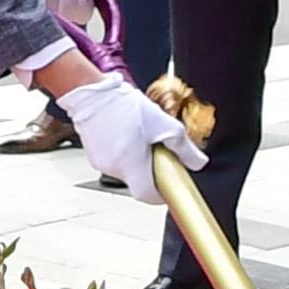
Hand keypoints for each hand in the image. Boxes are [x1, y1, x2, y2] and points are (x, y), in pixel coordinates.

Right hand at [58, 70, 203, 192]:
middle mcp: (114, 168)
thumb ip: (184, 147)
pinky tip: (125, 132)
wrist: (90, 93)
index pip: (148, 196)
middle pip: (138, 180)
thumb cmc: (122, 106)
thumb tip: (198, 162)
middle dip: (151, 168)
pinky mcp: (93, 154)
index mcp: (131, 165)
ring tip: (139, 135)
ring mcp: (101, 162)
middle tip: (157, 149)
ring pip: (126, 169)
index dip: (161, 194)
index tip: (168, 185)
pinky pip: (113, 160)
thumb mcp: (164, 124)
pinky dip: (122, 152)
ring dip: (136, 159)